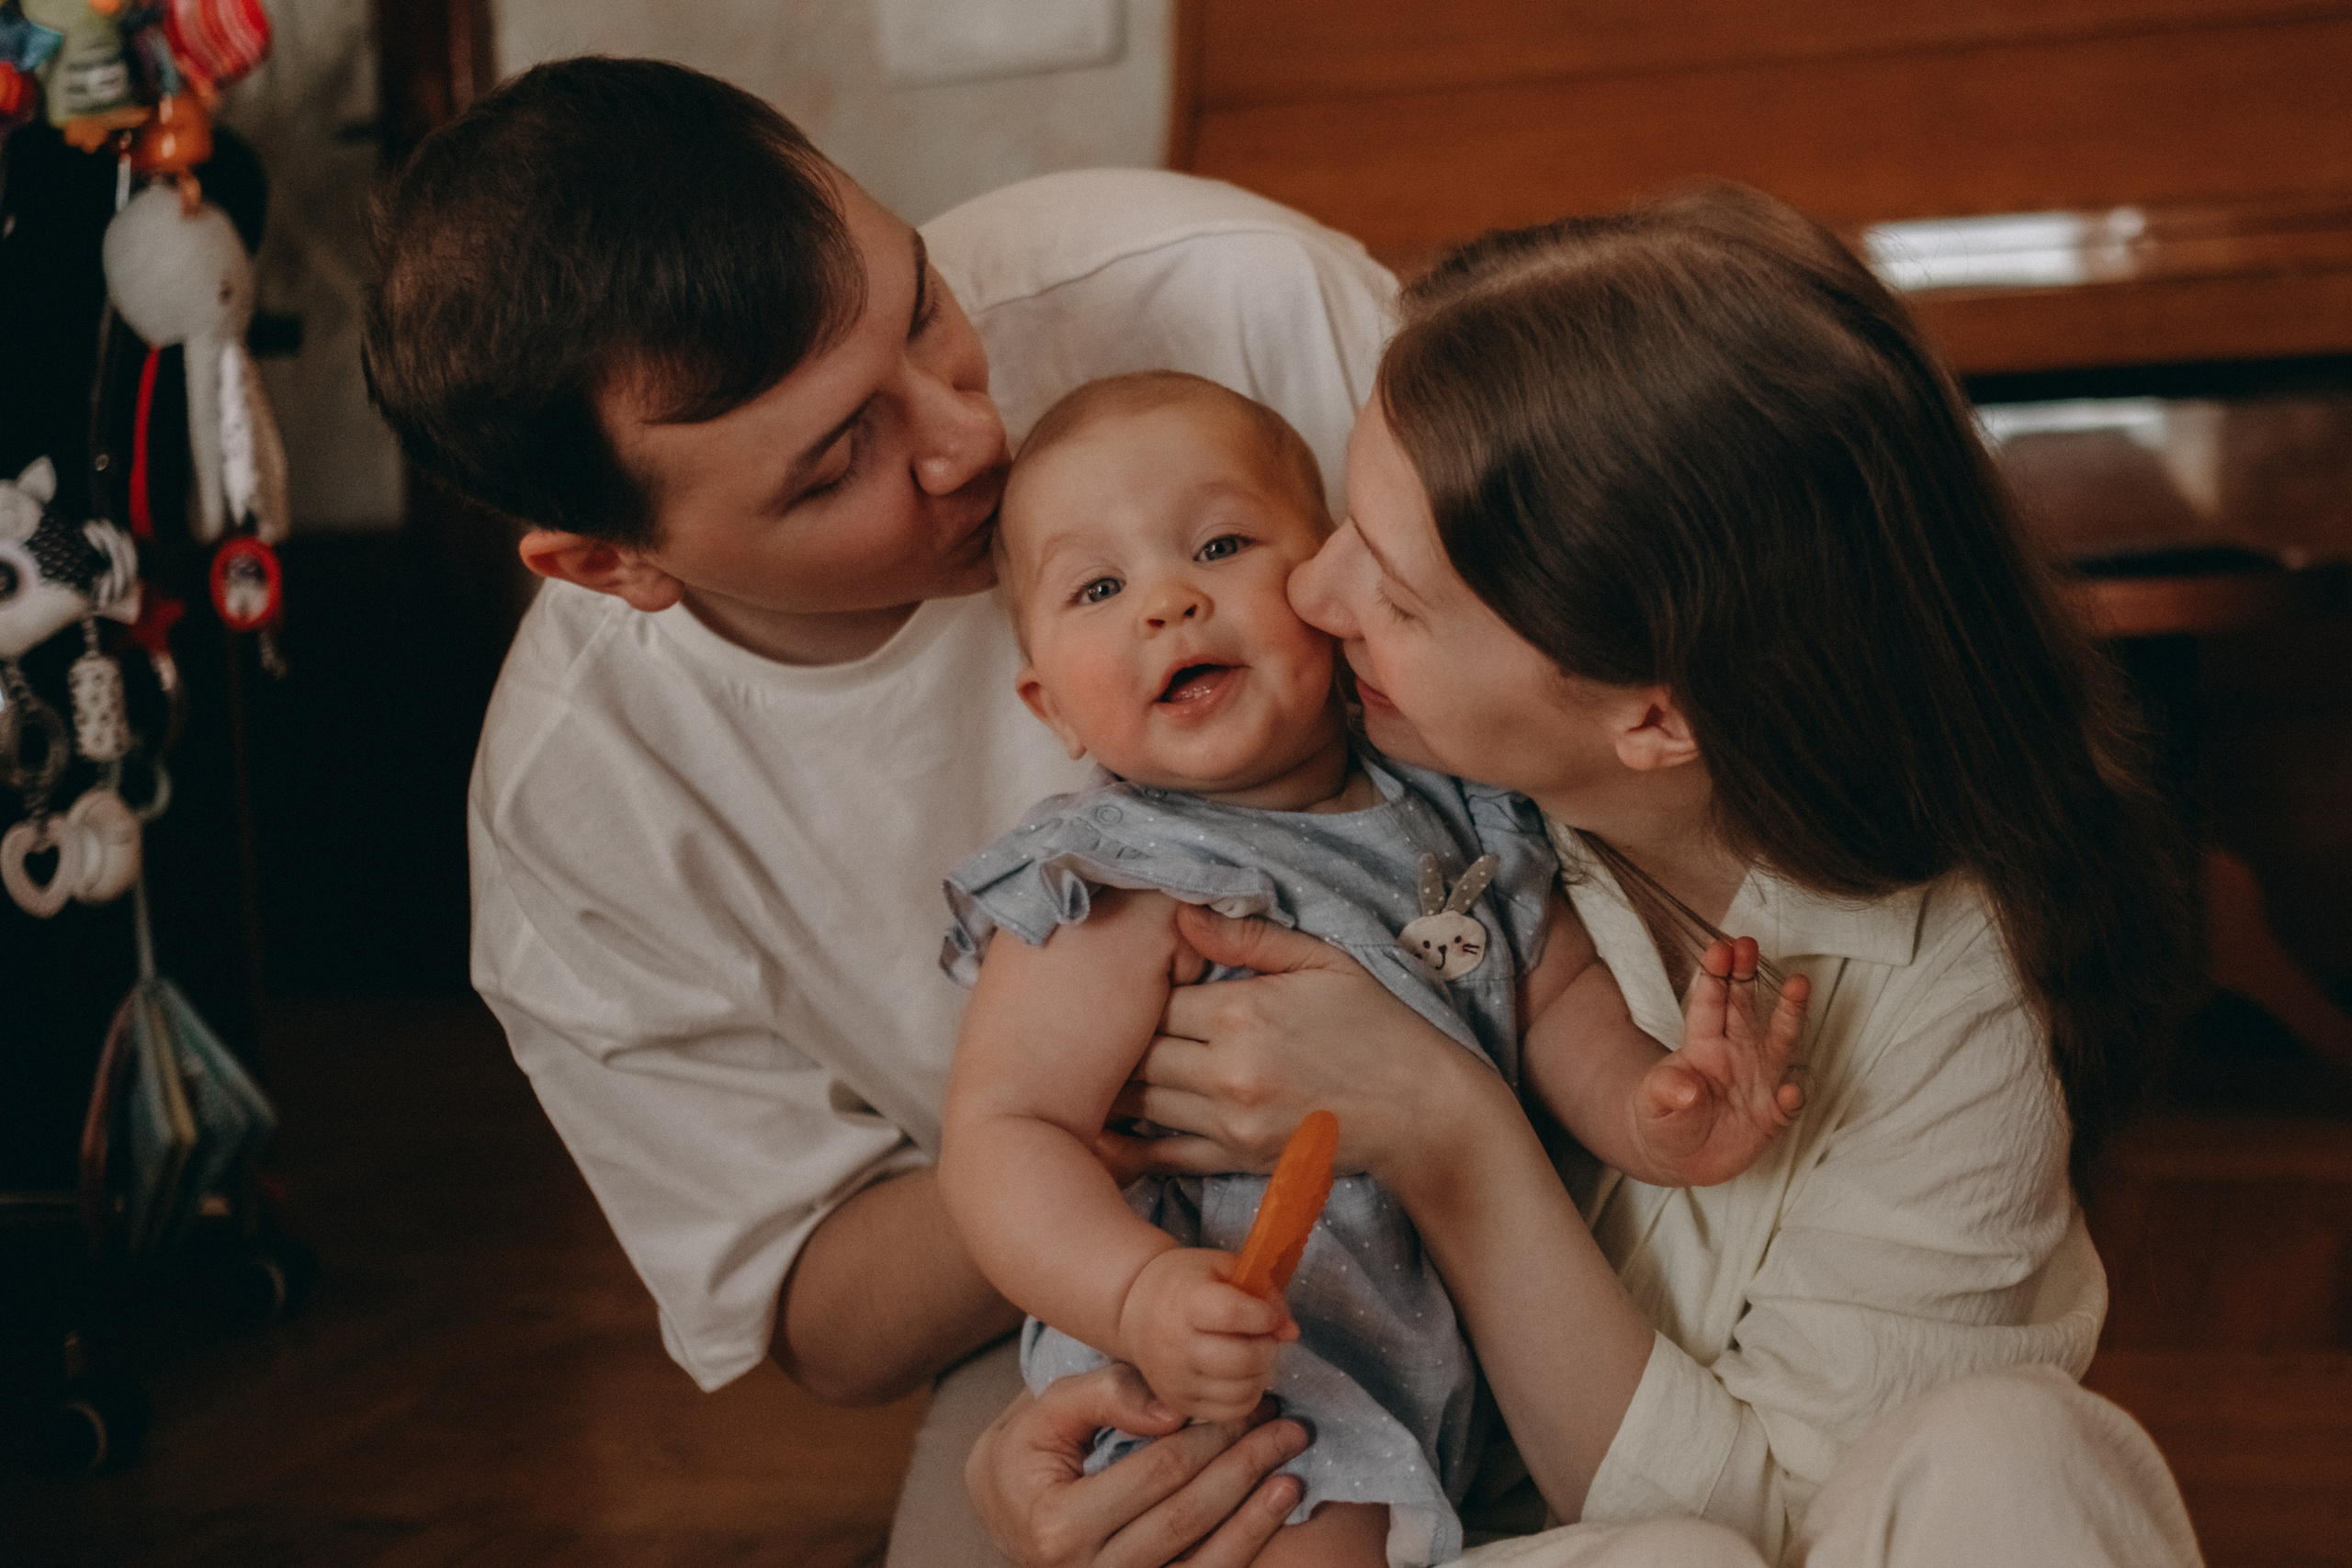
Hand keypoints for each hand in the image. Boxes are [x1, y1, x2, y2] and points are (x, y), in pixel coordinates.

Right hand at [965, 1363, 1308, 1567]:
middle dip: (1244, 1465)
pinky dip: (1246, 1543)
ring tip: (1294, 1466)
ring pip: (1204, 1558)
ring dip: (1257, 1511)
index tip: (1249, 1402)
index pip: (1157, 1472)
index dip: (1210, 1435)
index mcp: (1059, 1525)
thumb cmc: (1028, 1453)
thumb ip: (1106, 1396)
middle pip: (1188, 1515)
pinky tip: (1277, 1506)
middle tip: (1288, 1426)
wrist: (1005, 1513)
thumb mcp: (1048, 1410)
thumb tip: (1175, 1410)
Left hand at [1111, 906, 1504, 1191]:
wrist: (1423, 1111)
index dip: (1139, 992)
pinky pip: (1164, 1153)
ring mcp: (1230, 1122)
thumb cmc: (1377, 1027)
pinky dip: (1131, 1142)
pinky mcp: (1238, 1160)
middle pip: (1138, 1052)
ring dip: (1117, 1085)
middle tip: (1098, 1029)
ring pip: (1141, 1101)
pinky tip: (1106, 1130)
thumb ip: (1248, 937)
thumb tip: (1182, 912)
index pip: (1154, 999)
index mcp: (1241, 1013)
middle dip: (1119, 1041)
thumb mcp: (1322, 962)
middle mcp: (1227, 1071)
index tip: (1136, 987)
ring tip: (1091, 1068)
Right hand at [1118, 1248, 1295, 1421]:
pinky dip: (1248, 1394)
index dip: (1263, 1315)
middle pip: (1242, 1359)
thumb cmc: (1187, 1285)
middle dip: (1267, 1347)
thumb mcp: (1223, 1269)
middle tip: (1264, 1335)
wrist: (1137, 1311)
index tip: (1269, 1313)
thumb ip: (1262, 1291)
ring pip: (1242, 1391)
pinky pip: (1232, 1412)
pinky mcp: (1180, 1404)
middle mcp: (1176, 1345)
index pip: (1231, 1313)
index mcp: (1186, 1302)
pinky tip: (1241, 1374)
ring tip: (1252, 1352)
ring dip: (1261, 1373)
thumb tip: (1290, 1331)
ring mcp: (1176, 1380)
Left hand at [1634, 936, 1809, 1186]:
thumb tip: (1685, 1090)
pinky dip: (1793, 1098)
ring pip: (1780, 1041)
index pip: (1709, 1003)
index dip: (1715, 976)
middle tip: (1750, 943)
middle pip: (1744, 1007)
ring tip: (1797, 984)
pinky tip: (1792, 1092)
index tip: (1722, 947)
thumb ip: (1665, 1093)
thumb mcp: (1653, 1106)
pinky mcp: (1773, 1115)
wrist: (1679, 1157)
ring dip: (1789, 1013)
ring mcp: (1758, 1081)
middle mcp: (1736, 1053)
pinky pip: (1788, 1104)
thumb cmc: (1664, 1118)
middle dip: (1747, 974)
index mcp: (1702, 1044)